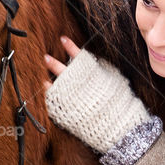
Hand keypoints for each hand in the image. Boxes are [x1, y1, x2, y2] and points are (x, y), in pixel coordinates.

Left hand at [42, 38, 153, 154]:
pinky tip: (46, 88)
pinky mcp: (67, 112)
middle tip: (46, 57)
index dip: (70, 46)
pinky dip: (49, 94)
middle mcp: (78, 85)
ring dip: (49, 78)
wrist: (117, 126)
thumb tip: (96, 61)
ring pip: (56, 85)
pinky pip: (54, 101)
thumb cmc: (120, 102)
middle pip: (63, 70)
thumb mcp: (115, 79)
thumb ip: (103, 69)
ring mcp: (71, 99)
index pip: (78, 56)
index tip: (63, 39)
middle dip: (54, 63)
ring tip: (44, 75)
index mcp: (91, 74)